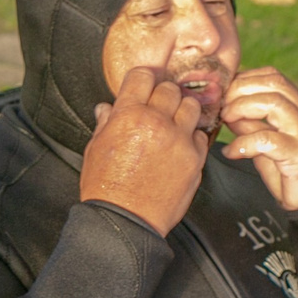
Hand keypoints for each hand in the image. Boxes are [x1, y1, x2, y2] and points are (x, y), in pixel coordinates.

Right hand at [81, 66, 208, 234]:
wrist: (125, 222)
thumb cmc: (106, 188)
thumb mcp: (95, 150)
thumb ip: (105, 123)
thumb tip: (106, 108)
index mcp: (128, 115)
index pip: (143, 75)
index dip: (142, 80)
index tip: (143, 88)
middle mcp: (156, 122)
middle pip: (170, 88)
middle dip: (163, 95)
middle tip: (158, 109)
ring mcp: (179, 140)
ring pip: (191, 106)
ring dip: (183, 111)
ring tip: (174, 124)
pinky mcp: (195, 159)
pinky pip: (202, 135)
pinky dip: (193, 137)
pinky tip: (181, 146)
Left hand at [220, 69, 297, 209]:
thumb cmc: (291, 169)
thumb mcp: (268, 142)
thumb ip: (251, 124)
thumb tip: (226, 111)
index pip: (274, 77)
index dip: (245, 79)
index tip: (224, 92)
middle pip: (274, 84)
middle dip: (241, 89)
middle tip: (221, 106)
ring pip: (274, 104)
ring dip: (242, 108)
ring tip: (225, 120)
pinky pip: (269, 140)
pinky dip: (244, 143)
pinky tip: (232, 151)